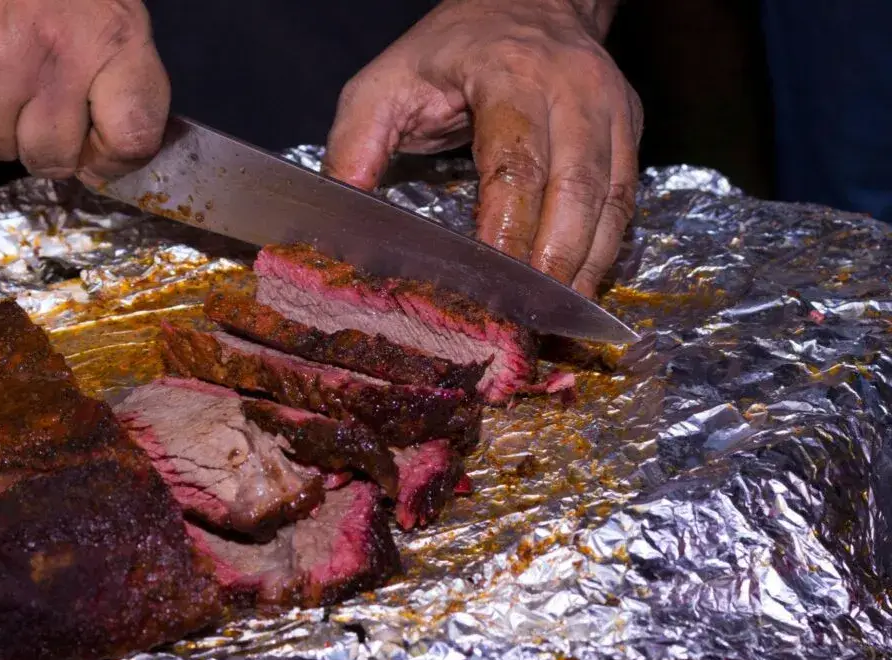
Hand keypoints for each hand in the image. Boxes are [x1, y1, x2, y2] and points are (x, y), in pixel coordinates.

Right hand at [0, 0, 168, 181]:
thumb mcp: (112, 13)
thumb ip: (123, 81)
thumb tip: (105, 159)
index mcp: (105, 40)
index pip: (130, 139)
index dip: (115, 159)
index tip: (100, 152)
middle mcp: (40, 57)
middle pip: (48, 158)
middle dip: (47, 146)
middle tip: (40, 105)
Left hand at [323, 0, 641, 296]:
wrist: (527, 2)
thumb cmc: (451, 50)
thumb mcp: (386, 82)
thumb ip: (356, 142)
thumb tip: (341, 207)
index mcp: (511, 73)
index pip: (515, 162)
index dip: (506, 229)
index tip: (488, 284)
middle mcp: (574, 88)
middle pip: (575, 190)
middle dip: (552, 263)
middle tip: (527, 318)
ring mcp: (610, 108)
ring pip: (610, 202)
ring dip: (584, 267)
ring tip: (555, 319)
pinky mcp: (628, 129)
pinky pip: (625, 201)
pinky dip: (603, 251)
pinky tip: (577, 288)